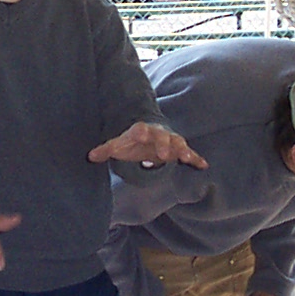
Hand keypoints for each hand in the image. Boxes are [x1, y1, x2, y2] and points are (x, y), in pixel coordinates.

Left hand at [88, 122, 207, 168]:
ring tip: (186, 157)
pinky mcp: (179, 150)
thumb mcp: (118, 145)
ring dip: (183, 150)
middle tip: (164, 155)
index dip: (141, 131)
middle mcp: (158, 134)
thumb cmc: (132, 142)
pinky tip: (204, 165)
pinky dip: (196, 158)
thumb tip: (90, 156)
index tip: (141, 132)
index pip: (140, 130)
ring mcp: (170, 141)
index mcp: (142, 131)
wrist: (149, 134)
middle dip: (163, 144)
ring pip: (178, 143)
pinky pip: (190, 153)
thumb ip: (105, 150)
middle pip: (162, 136)